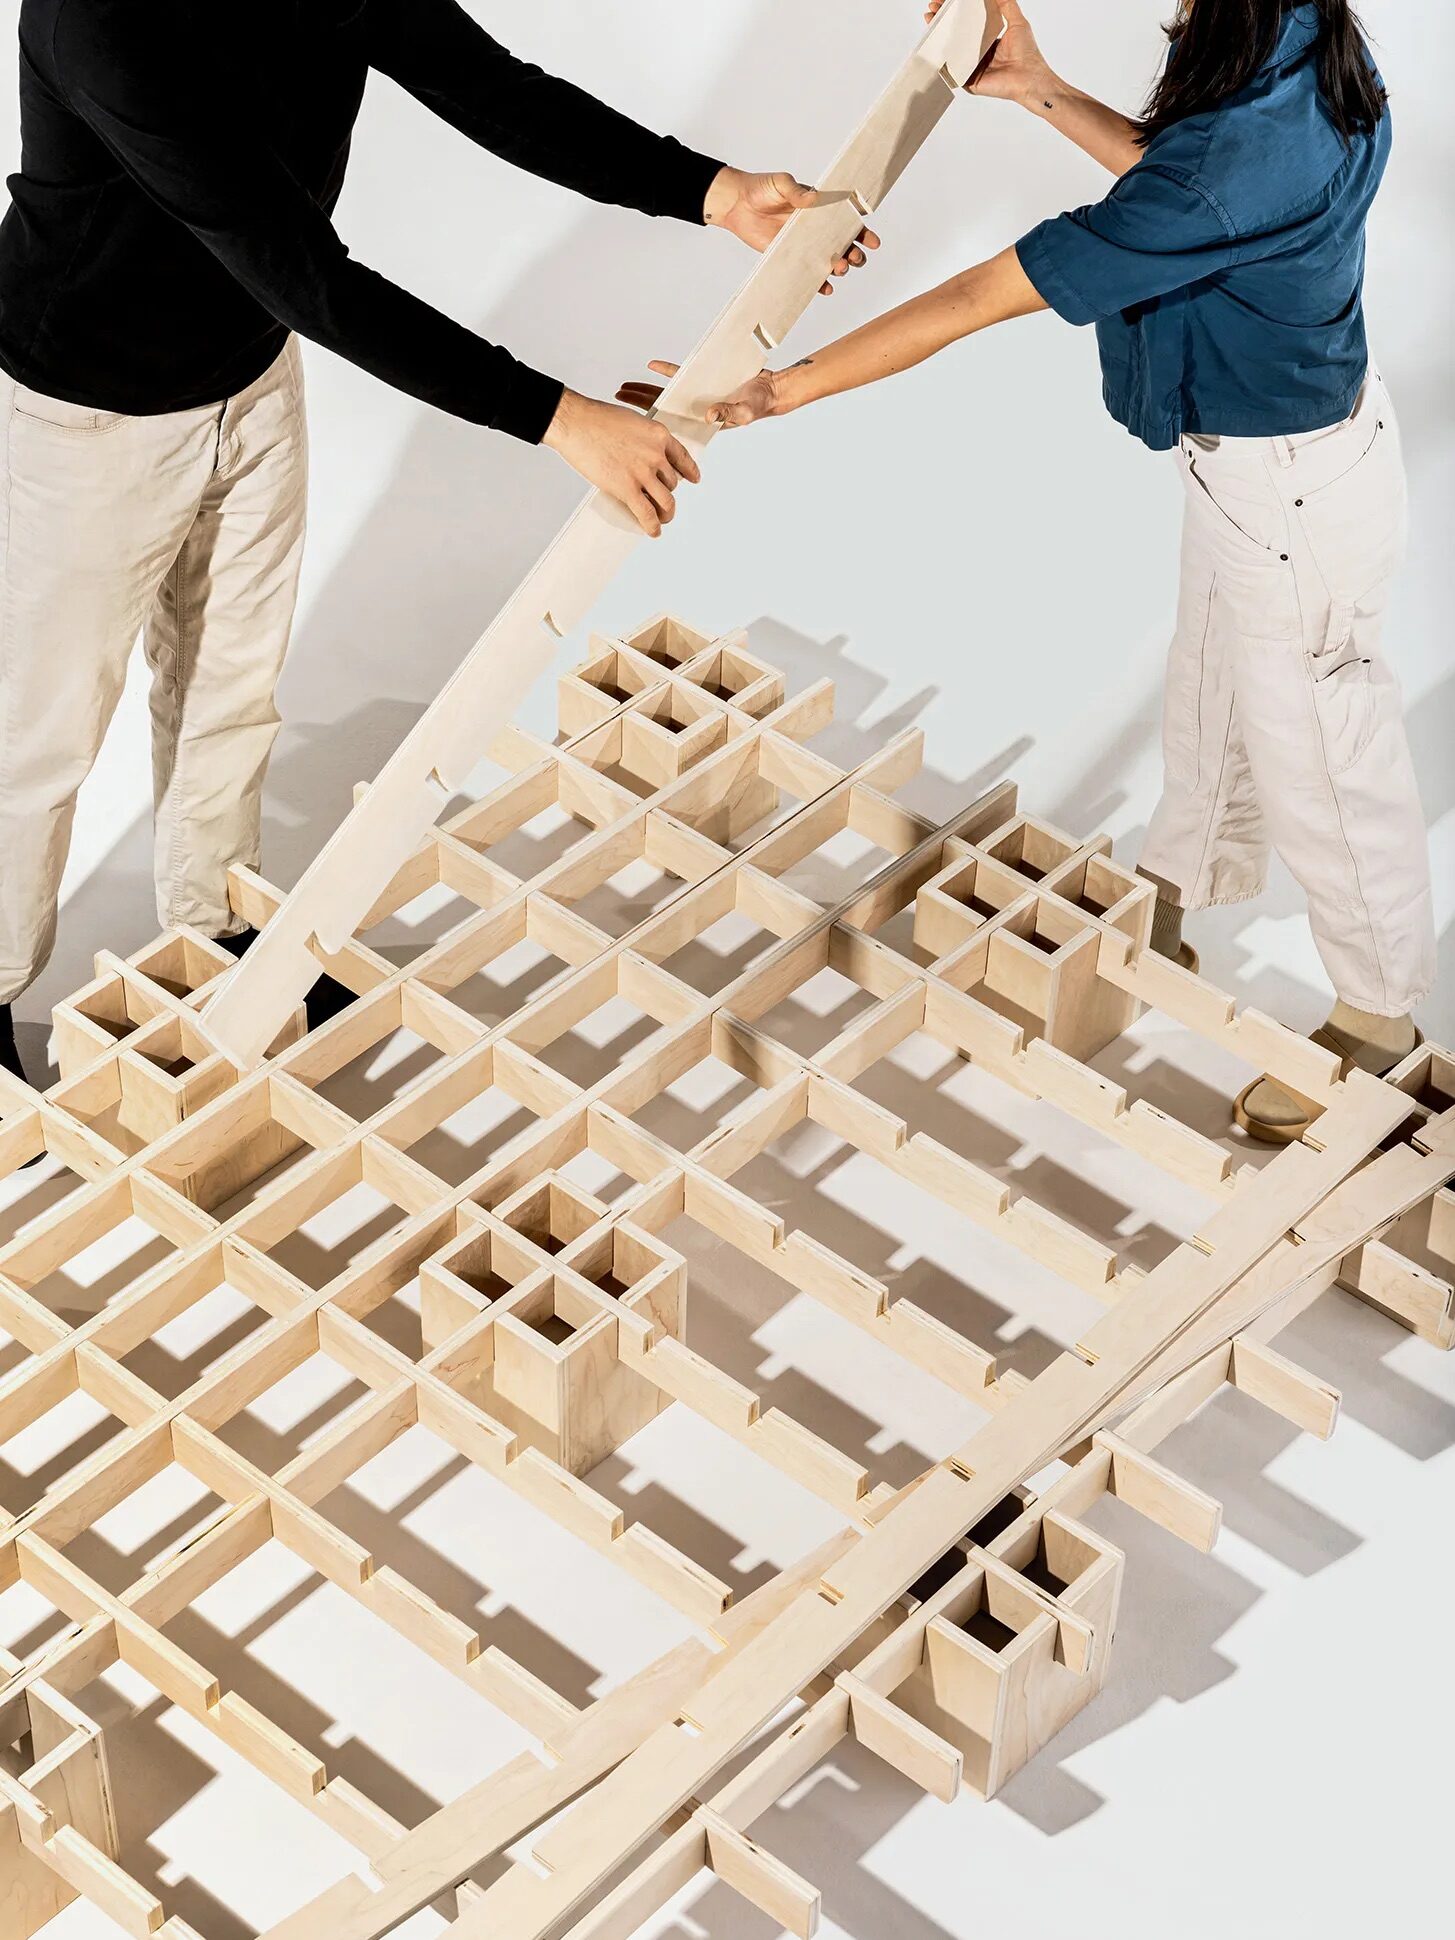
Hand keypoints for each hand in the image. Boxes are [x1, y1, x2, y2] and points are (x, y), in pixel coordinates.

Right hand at [542, 388, 699, 536]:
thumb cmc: (596, 420)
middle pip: (673, 482)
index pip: (682, 457)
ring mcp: (643, 473)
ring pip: (667, 501)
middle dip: (668, 492)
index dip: (690, 471)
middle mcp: (656, 454)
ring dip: (666, 513)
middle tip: (661, 500)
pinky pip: (647, 514)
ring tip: (662, 518)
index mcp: (659, 435)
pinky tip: (654, 531)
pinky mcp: (627, 488)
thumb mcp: (631, 422)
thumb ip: (642, 441)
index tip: (693, 479)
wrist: (575, 422)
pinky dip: (653, 526)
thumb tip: (640, 460)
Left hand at [616, 362, 782, 429]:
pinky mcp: (701, 380)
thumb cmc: (758, 404)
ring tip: (623, 389)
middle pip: (658, 408)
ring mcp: (695, 396)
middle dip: (637, 403)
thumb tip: (708, 415)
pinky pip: (678, 374)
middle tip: (615, 398)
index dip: (648, 424)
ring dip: (643, 390)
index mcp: (698, 422)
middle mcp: (692, 411)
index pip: (667, 424)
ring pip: (663, 393)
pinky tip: (650, 365)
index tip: (628, 422)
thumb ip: (727, 413)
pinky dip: (665, 370)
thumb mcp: (743, 410)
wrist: (769, 389)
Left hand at [703, 166, 878, 293]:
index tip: (872, 241)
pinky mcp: (788, 258)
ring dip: (838, 267)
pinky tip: (825, 288)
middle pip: (842, 244)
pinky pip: (806, 274)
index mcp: (819, 209)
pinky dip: (817, 283)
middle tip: (854, 258)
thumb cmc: (761, 188)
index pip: (846, 220)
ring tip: (840, 269)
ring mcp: (803, 245)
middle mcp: (815, 229)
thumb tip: (814, 198)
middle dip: (853, 253)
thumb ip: (796, 191)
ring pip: (828, 260)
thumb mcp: (780, 183)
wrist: (736, 204)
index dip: (861, 232)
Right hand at [925, 1, 1052, 105]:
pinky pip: (953, 72)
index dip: (957, 12)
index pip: (968, 24)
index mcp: (988, 40)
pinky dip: (943, 61)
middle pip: (956, 36)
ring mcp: (972, 68)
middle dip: (943, 22)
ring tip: (931, 22)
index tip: (945, 2)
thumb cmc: (1027, 53)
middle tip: (933, 10)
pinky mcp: (968, 81)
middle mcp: (978, 54)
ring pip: (951, 52)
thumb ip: (1006, 5)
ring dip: (939, 38)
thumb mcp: (1017, 21)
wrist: (1029, 79)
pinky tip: (935, 48)